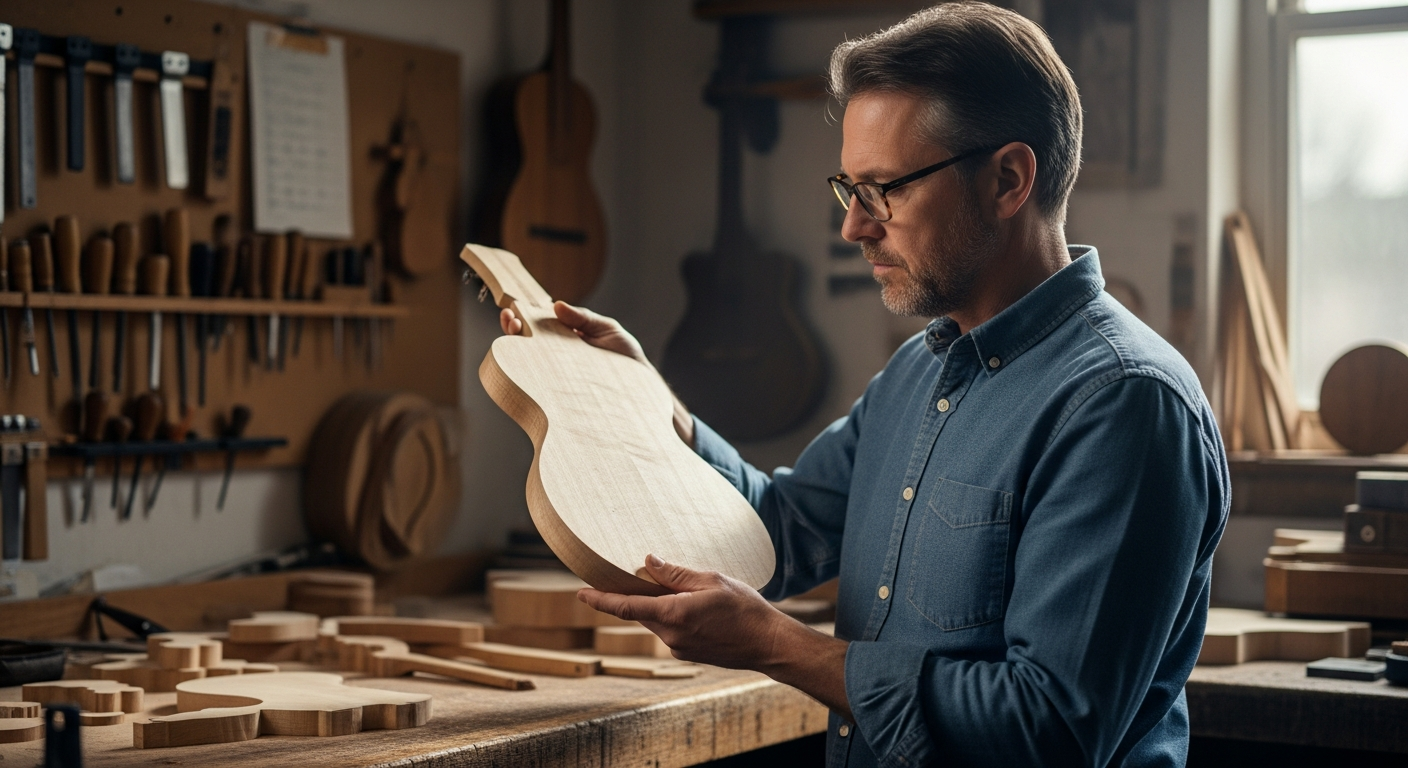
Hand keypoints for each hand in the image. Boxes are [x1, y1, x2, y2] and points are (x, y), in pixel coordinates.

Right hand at [499, 302, 694, 445]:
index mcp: (566, 337)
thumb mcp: (607, 330)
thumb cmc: (626, 358)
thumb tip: (557, 305)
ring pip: (529, 362)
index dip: (523, 317)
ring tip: (513, 333)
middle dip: (514, 329)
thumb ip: (584, 318)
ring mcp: (558, 374)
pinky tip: (522, 364)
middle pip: (528, 341)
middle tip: (510, 320)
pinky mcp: (561, 391)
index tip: (513, 310)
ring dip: (516, 348)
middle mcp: (558, 355)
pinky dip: (529, 375)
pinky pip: (541, 383)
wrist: (640, 388)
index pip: (538, 325)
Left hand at [578, 555, 851, 718]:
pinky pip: (670, 629)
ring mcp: (678, 647)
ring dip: (662, 604)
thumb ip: (676, 573)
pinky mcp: (687, 653)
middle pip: (641, 612)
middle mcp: (670, 635)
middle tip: (644, 575)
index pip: (626, 607)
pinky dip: (675, 615)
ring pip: (657, 620)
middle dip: (639, 595)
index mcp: (674, 614)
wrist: (768, 643)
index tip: (581, 593)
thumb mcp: (712, 580)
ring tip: (695, 594)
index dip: (600, 600)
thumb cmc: (745, 608)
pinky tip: (701, 609)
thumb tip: (647, 562)